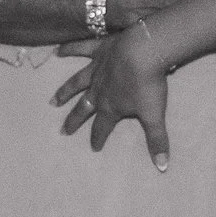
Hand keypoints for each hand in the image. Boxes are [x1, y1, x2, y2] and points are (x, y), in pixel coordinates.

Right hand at [53, 23, 173, 166]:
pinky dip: (69, 50)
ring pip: (76, 83)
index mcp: (111, 107)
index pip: (102, 128)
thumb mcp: (155, 115)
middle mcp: (99, 90)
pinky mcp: (99, 49)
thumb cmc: (148, 84)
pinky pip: (80, 50)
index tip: (94, 148)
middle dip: (74, 121)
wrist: (144, 51)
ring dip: (64, 93)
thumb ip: (157, 140)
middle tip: (63, 131)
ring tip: (53, 101)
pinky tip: (57, 52)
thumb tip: (162, 167)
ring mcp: (97, 69)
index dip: (98, 139)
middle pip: (84, 108)